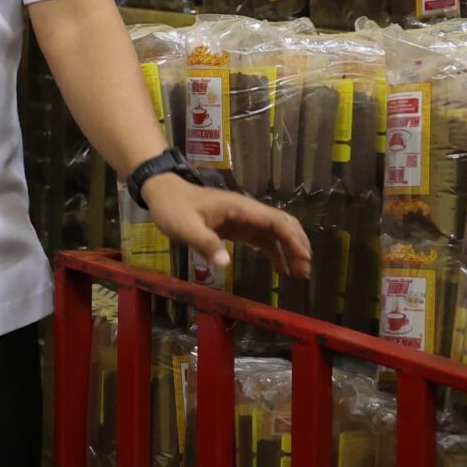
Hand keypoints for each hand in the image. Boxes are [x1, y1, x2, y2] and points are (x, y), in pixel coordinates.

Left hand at [144, 174, 312, 279]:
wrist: (162, 192)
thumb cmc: (172, 207)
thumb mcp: (184, 226)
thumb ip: (204, 242)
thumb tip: (224, 263)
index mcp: (240, 208)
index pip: (276, 221)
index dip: (293, 239)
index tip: (303, 259)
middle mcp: (248, 211)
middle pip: (283, 225)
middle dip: (298, 245)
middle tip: (304, 271)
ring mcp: (244, 219)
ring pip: (277, 232)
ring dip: (290, 250)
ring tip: (298, 274)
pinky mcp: (238, 227)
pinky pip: (263, 239)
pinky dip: (275, 252)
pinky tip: (281, 269)